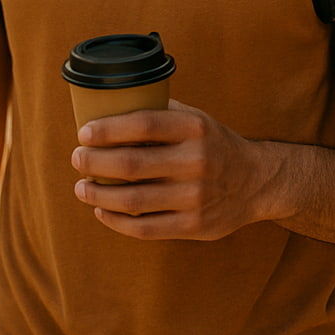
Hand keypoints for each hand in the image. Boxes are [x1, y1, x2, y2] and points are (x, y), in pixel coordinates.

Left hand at [70, 100, 280, 240]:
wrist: (256, 181)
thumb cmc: (213, 145)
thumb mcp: (196, 119)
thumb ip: (160, 112)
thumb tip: (109, 106)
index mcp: (195, 128)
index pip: (143, 124)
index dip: (108, 129)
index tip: (84, 133)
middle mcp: (197, 161)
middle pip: (131, 164)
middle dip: (95, 162)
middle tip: (78, 159)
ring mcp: (196, 196)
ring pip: (133, 200)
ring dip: (99, 194)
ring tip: (81, 187)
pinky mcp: (194, 225)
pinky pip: (145, 227)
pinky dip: (116, 221)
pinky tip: (102, 211)